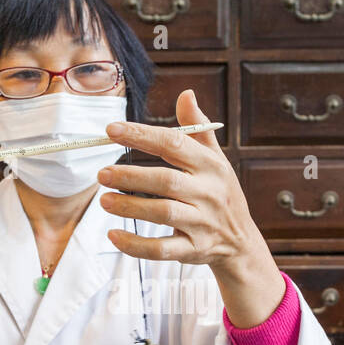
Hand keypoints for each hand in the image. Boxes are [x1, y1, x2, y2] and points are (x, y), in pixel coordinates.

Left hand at [97, 90, 283, 326]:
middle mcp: (208, 193)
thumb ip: (198, 128)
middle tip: (102, 174)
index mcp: (210, 166)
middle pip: (166, 180)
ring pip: (163, 213)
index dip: (142, 135)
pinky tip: (114, 235)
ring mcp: (202, 223)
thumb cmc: (221, 194)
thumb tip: (185, 94)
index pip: (174, 144)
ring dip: (130, 208)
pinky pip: (163, 249)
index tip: (112, 130)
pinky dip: (136, 244)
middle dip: (131, 176)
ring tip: (104, 201)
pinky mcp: (193, 250)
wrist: (241, 241)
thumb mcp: (216, 159)